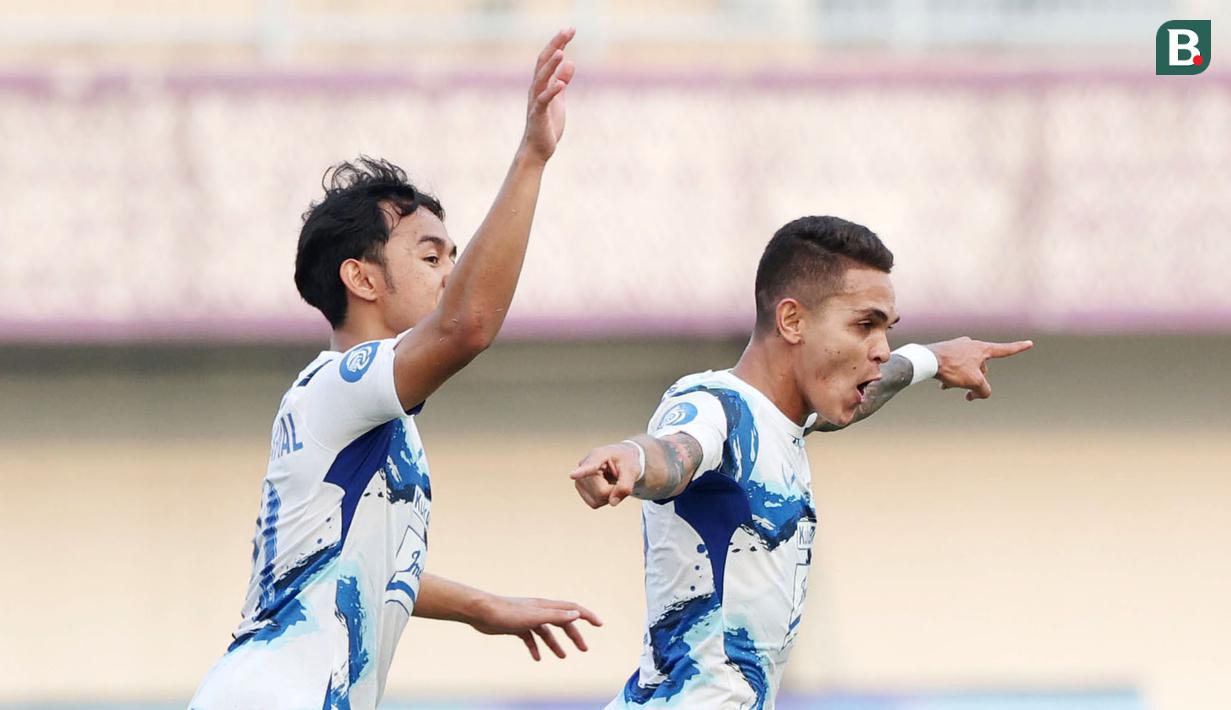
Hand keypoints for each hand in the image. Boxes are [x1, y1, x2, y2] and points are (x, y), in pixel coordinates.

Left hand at [471, 594, 601, 660]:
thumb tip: (576, 613)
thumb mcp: (534, 616)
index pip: (572, 609)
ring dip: (556, 644)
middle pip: (562, 622)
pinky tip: (536, 658)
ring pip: (547, 632)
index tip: (599, 624)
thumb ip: (555, 615)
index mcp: (545, 606)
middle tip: (584, 649)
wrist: (480, 612)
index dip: (587, 615)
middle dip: (574, 635)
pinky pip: (531, 638)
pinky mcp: (516, 626)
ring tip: (563, 657)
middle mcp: (539, 611)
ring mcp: (527, 619)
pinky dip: (535, 647)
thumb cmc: (505, 612)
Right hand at [520, 28, 575, 162]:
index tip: (570, 30)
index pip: (548, 58)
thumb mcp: (559, 100)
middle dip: (555, 45)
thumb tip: (569, 62)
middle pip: (543, 62)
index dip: (558, 43)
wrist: (537, 150)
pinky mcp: (538, 115)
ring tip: (561, 52)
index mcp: (541, 84)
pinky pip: (544, 101)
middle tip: (568, 31)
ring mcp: (536, 101)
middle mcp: (535, 89)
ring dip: (550, 66)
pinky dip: (552, 91)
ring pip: (541, 79)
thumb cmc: (546, 125)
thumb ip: (562, 81)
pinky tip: (561, 84)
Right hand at [569, 442, 641, 507]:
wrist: (621, 459)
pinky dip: (603, 499)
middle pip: (600, 491)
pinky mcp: (580, 488)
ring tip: (611, 482)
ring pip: (596, 499)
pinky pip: (594, 503)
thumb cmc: (626, 461)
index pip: (590, 466)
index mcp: (598, 455)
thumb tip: (612, 502)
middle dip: (613, 491)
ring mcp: (580, 478)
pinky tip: (605, 487)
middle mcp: (584, 465)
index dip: (581, 472)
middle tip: (618, 480)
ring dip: (608, 496)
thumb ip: (625, 486)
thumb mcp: (632, 470)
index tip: (572, 475)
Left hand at [928, 337, 1033, 400]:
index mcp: (982, 349)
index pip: (1005, 350)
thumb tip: (981, 393)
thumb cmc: (952, 367)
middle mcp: (971, 344)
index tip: (1029, 343)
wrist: (926, 360)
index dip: (1018, 348)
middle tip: (966, 394)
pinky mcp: (946, 350)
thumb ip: (984, 390)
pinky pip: (954, 367)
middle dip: (975, 382)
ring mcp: (958, 346)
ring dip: (961, 380)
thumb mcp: (974, 382)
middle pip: (982, 368)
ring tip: (948, 386)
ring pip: (967, 369)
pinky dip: (952, 377)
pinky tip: (942, 385)